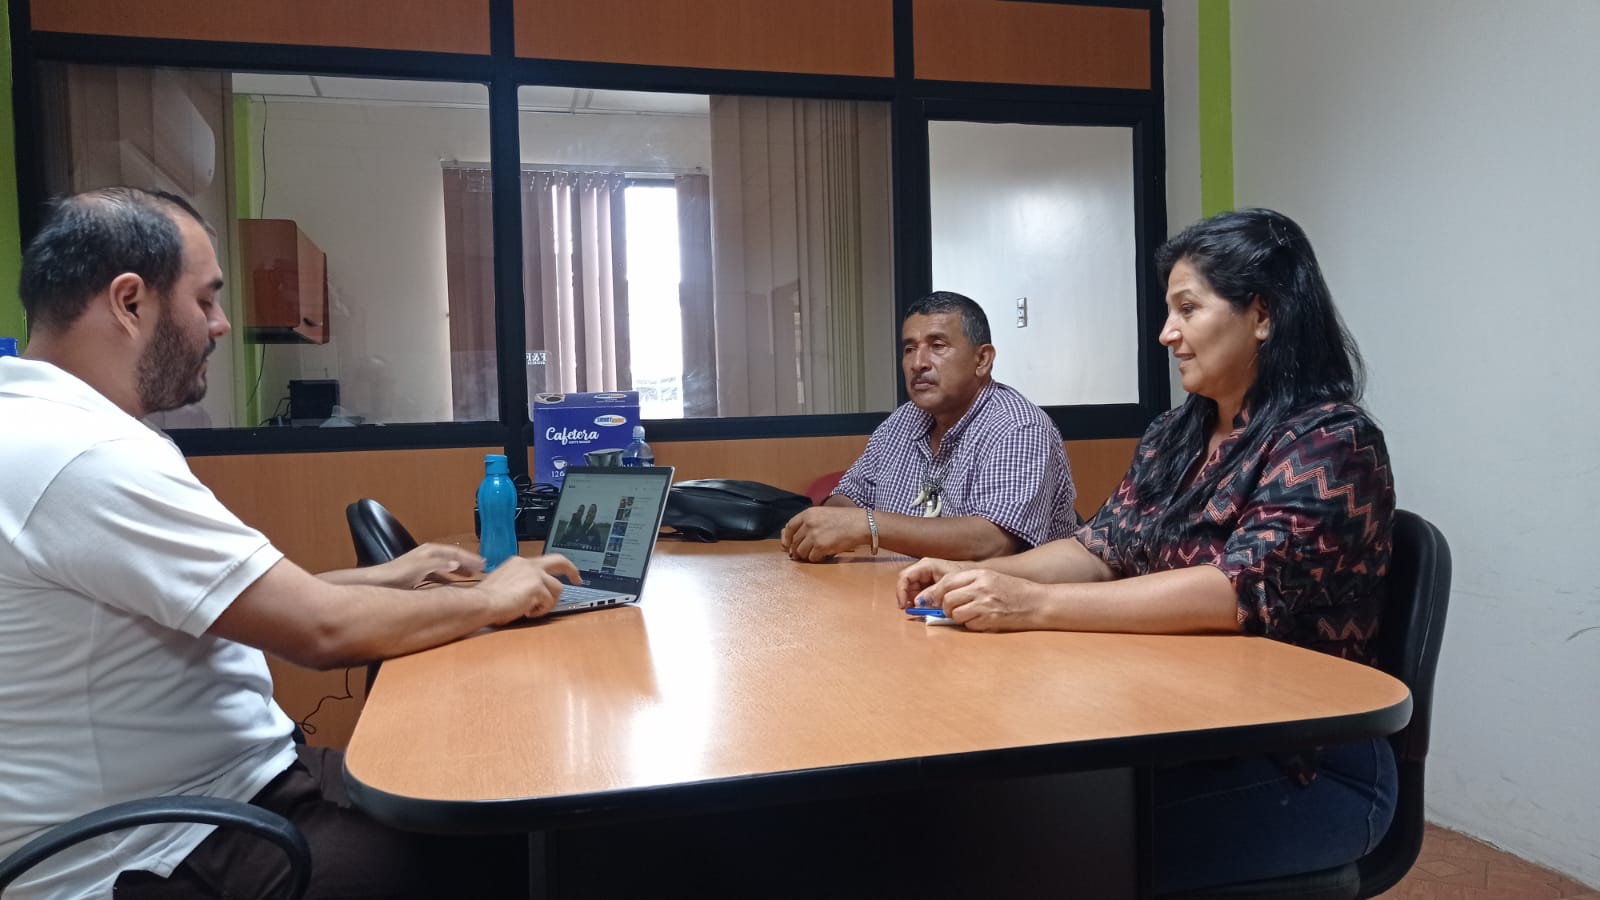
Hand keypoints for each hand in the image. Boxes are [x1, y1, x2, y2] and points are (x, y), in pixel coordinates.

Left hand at [369, 543, 486, 587]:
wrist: (377, 583)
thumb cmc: (397, 574)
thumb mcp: (421, 567)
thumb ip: (440, 565)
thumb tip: (458, 563)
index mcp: (431, 551)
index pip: (456, 552)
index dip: (470, 558)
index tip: (484, 564)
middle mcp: (428, 556)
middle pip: (452, 557)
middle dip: (467, 562)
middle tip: (481, 569)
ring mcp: (423, 565)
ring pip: (446, 566)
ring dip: (458, 570)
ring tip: (470, 576)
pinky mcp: (417, 575)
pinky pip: (439, 575)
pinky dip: (447, 578)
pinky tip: (451, 585)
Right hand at [476, 554, 581, 622]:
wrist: (482, 603)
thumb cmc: (486, 600)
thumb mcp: (504, 585)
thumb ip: (518, 584)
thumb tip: (529, 595)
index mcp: (518, 563)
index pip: (542, 563)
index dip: (553, 571)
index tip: (561, 576)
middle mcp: (528, 564)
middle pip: (559, 561)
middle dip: (572, 570)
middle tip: (578, 580)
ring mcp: (534, 574)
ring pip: (557, 589)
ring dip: (548, 603)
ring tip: (530, 611)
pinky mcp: (538, 586)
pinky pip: (550, 602)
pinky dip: (541, 610)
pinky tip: (527, 613)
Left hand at [779, 507, 870, 562]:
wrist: (861, 524)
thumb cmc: (845, 519)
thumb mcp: (824, 513)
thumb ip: (810, 522)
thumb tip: (797, 537)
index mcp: (808, 513)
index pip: (789, 527)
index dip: (786, 538)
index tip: (786, 545)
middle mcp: (808, 523)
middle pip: (794, 542)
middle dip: (797, 550)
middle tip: (803, 554)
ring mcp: (814, 535)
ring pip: (801, 552)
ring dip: (807, 555)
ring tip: (816, 554)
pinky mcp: (821, 546)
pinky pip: (812, 558)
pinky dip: (816, 559)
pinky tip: (823, 555)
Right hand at [895, 557, 970, 607]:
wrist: (974, 576)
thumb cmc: (963, 576)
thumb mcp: (948, 585)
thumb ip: (933, 594)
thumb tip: (918, 604)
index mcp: (925, 565)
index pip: (905, 577)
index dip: (901, 592)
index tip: (903, 605)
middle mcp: (922, 571)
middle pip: (907, 586)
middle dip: (908, 599)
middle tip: (914, 611)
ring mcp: (924, 578)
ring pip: (912, 592)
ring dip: (915, 603)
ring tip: (923, 611)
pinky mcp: (928, 586)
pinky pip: (919, 595)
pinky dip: (921, 603)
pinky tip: (927, 609)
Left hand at [919, 568, 1045, 631]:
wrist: (1038, 602)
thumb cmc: (1014, 591)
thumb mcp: (991, 578)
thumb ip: (969, 583)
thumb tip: (942, 595)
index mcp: (980, 574)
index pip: (947, 582)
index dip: (934, 592)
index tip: (927, 600)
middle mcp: (981, 587)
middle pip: (947, 599)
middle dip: (945, 607)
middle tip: (950, 610)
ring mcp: (985, 604)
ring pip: (955, 613)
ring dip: (958, 617)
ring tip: (972, 614)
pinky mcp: (989, 619)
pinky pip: (968, 624)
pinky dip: (971, 624)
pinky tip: (983, 620)